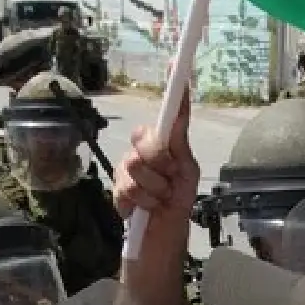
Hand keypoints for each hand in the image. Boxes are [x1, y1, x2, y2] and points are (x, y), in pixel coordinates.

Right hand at [114, 94, 198, 230]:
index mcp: (165, 145)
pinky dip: (141, 203)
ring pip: (134, 166)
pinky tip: (143, 209)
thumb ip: (179, 147)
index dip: (173, 90)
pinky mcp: (116, 187)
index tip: (177, 64)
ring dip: (153, 190)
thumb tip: (176, 117)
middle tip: (169, 182)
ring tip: (159, 200)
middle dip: (160, 165)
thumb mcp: (187, 175)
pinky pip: (126, 188)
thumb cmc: (177, 206)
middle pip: (144, 139)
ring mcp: (127, 168)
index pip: (169, 114)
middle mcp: (144, 151)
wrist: (161, 240)